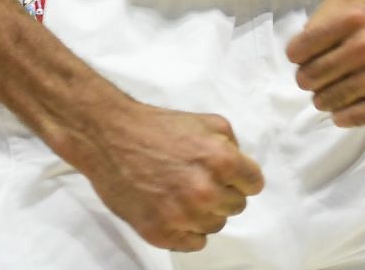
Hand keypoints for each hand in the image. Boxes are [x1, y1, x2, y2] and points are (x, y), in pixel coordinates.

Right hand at [77, 101, 263, 251]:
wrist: (111, 139)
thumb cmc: (158, 128)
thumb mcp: (208, 122)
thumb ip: (233, 146)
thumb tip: (242, 169)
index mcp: (221, 161)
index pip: (254, 184)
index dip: (241, 177)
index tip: (228, 175)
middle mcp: (205, 191)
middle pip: (236, 206)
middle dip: (222, 192)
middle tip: (198, 179)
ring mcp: (183, 216)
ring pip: (215, 225)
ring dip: (205, 212)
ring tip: (182, 192)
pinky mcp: (162, 234)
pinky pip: (194, 243)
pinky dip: (187, 230)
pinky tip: (173, 209)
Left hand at [285, 0, 364, 128]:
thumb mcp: (353, 3)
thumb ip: (322, 18)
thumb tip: (299, 51)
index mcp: (353, 17)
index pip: (299, 49)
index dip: (298, 58)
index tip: (305, 61)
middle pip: (310, 78)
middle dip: (309, 82)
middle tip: (318, 81)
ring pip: (328, 100)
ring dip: (324, 101)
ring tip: (331, 96)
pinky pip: (353, 117)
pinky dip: (343, 117)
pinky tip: (344, 111)